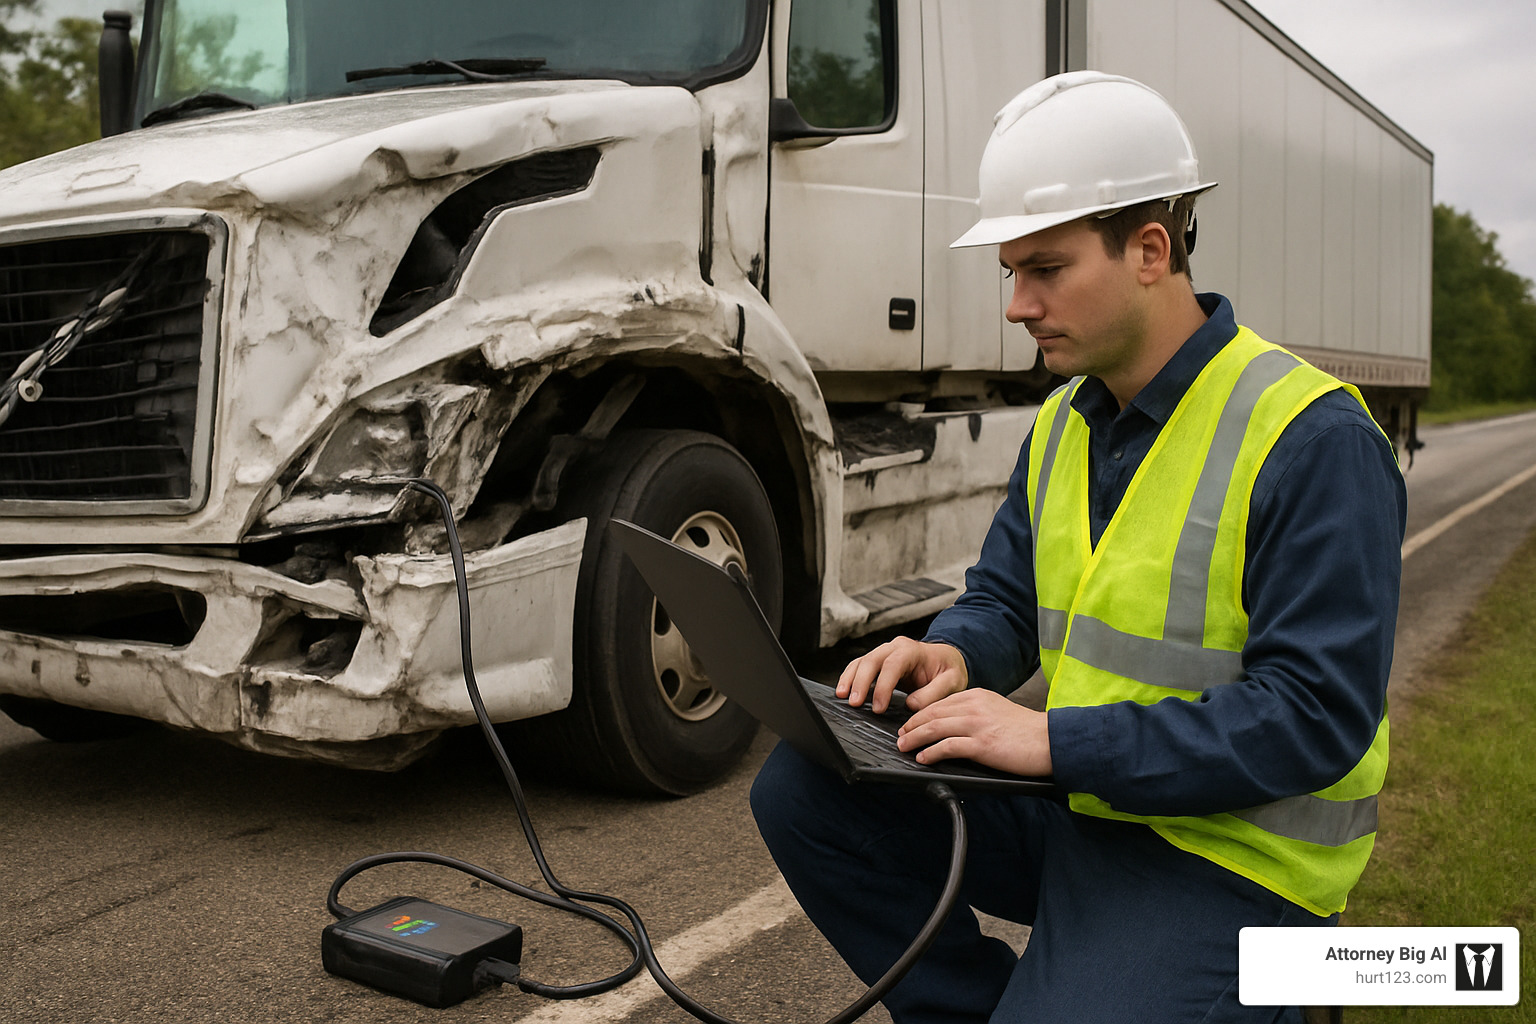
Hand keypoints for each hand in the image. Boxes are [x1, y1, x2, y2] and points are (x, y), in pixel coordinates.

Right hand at [836, 636, 968, 713]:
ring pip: (861, 662)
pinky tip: (843, 691)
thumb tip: (911, 704)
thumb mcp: (952, 681)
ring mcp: (884, 653)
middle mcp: (894, 648)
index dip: (883, 686)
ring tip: (842, 697)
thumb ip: (935, 693)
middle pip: (871, 660)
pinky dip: (849, 678)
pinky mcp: (878, 662)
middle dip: (861, 682)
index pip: (892, 665)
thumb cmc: (948, 670)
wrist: (946, 660)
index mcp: (912, 650)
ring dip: (850, 679)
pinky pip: (859, 666)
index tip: (879, 708)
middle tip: (855, 703)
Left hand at [896, 689, 1052, 776]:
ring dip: (915, 738)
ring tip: (904, 746)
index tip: (910, 723)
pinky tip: (923, 758)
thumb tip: (954, 725)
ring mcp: (977, 725)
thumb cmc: (1026, 731)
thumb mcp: (997, 710)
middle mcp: (974, 706)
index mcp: (977, 696)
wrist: (1049, 740)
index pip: (940, 703)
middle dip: (911, 725)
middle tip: (900, 736)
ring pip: (934, 728)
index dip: (920, 714)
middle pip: (932, 713)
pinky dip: (931, 752)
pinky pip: (948, 746)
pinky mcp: (981, 744)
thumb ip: (976, 712)